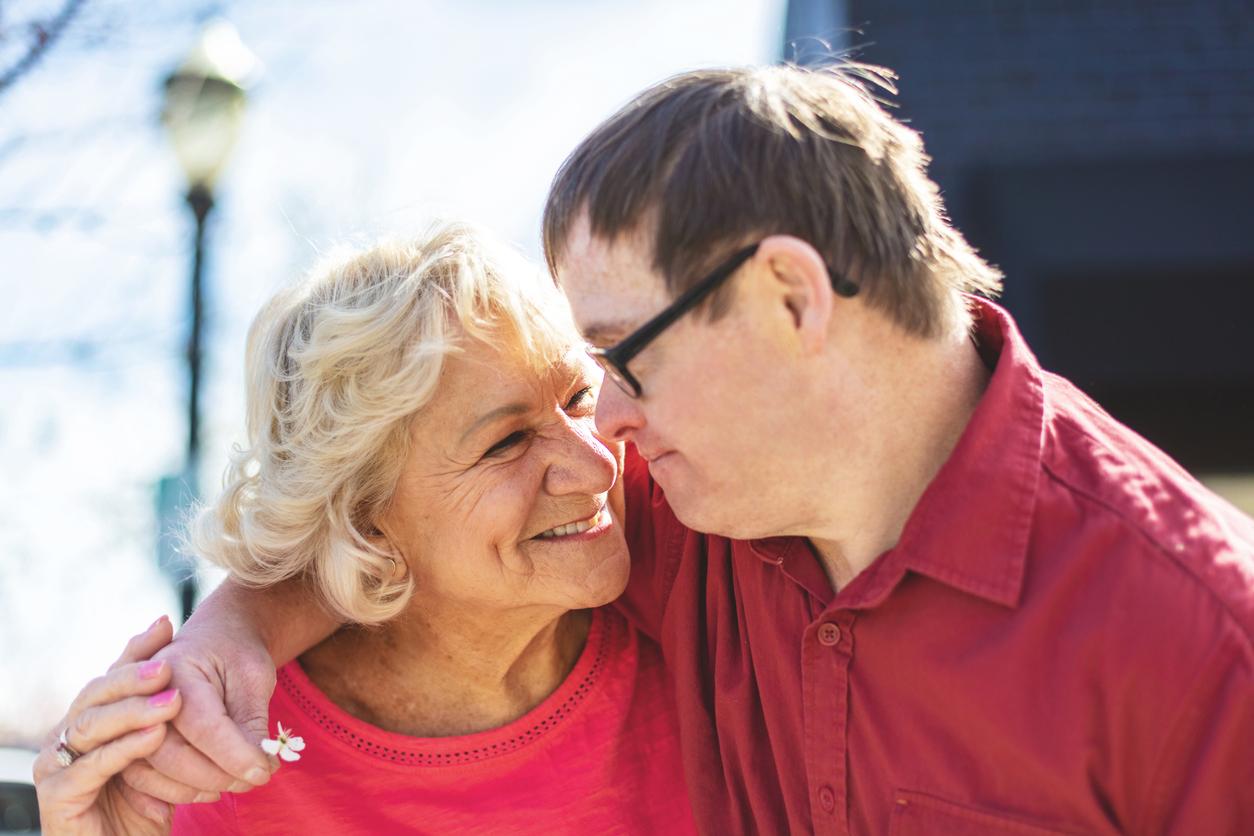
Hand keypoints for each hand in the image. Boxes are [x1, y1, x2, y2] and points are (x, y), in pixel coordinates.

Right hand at [33, 616, 199, 834]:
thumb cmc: (145, 810)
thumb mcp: (169, 760)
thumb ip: (181, 725)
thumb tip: (210, 683)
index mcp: (97, 718)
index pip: (114, 674)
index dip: (137, 648)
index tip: (167, 624)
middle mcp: (71, 734)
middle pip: (97, 692)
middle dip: (133, 675)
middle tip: (168, 664)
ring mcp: (58, 764)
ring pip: (90, 724)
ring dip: (131, 709)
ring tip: (171, 699)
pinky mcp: (58, 796)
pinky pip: (90, 766)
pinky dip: (123, 749)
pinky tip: (154, 736)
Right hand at [120, 592, 278, 811]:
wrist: (217, 633)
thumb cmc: (237, 652)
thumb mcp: (253, 677)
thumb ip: (251, 723)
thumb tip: (260, 769)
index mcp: (174, 668)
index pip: (203, 725)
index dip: (235, 755)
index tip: (264, 772)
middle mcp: (142, 693)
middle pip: (168, 751)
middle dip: (214, 775)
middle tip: (253, 781)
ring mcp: (129, 716)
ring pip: (151, 769)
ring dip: (195, 787)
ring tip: (237, 785)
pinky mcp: (128, 736)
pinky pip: (140, 775)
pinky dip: (172, 791)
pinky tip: (206, 793)